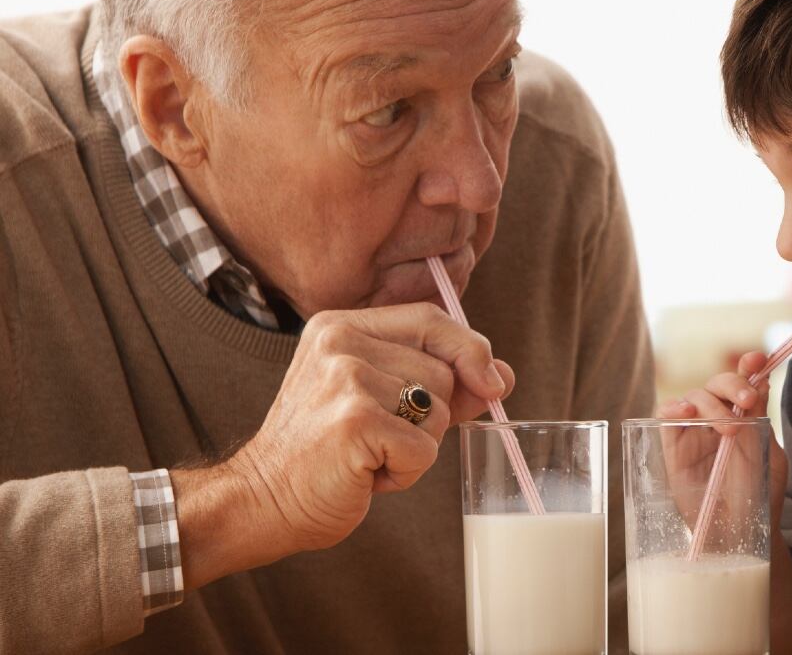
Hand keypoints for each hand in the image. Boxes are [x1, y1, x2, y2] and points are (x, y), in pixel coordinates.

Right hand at [178, 302, 514, 586]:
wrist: (264, 499)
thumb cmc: (329, 451)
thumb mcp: (383, 401)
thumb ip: (441, 381)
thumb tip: (502, 375)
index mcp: (342, 325)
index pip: (431, 318)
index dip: (470, 350)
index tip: (493, 383)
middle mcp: (340, 342)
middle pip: (442, 370)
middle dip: (431, 415)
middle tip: (381, 436)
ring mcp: (345, 378)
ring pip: (437, 411)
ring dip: (417, 446)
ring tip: (370, 453)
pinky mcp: (354, 421)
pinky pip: (424, 448)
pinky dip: (406, 472)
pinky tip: (366, 473)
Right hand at [655, 352, 788, 533]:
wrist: (742, 532)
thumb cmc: (759, 497)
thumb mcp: (768, 454)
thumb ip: (760, 417)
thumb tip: (761, 379)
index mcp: (745, 416)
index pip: (743, 381)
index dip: (748, 365)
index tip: (757, 359)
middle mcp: (718, 418)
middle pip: (717, 383)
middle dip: (732, 384)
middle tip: (746, 401)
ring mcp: (694, 431)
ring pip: (693, 395)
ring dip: (709, 402)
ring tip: (726, 426)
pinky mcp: (673, 447)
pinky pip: (664, 416)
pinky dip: (672, 407)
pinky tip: (686, 411)